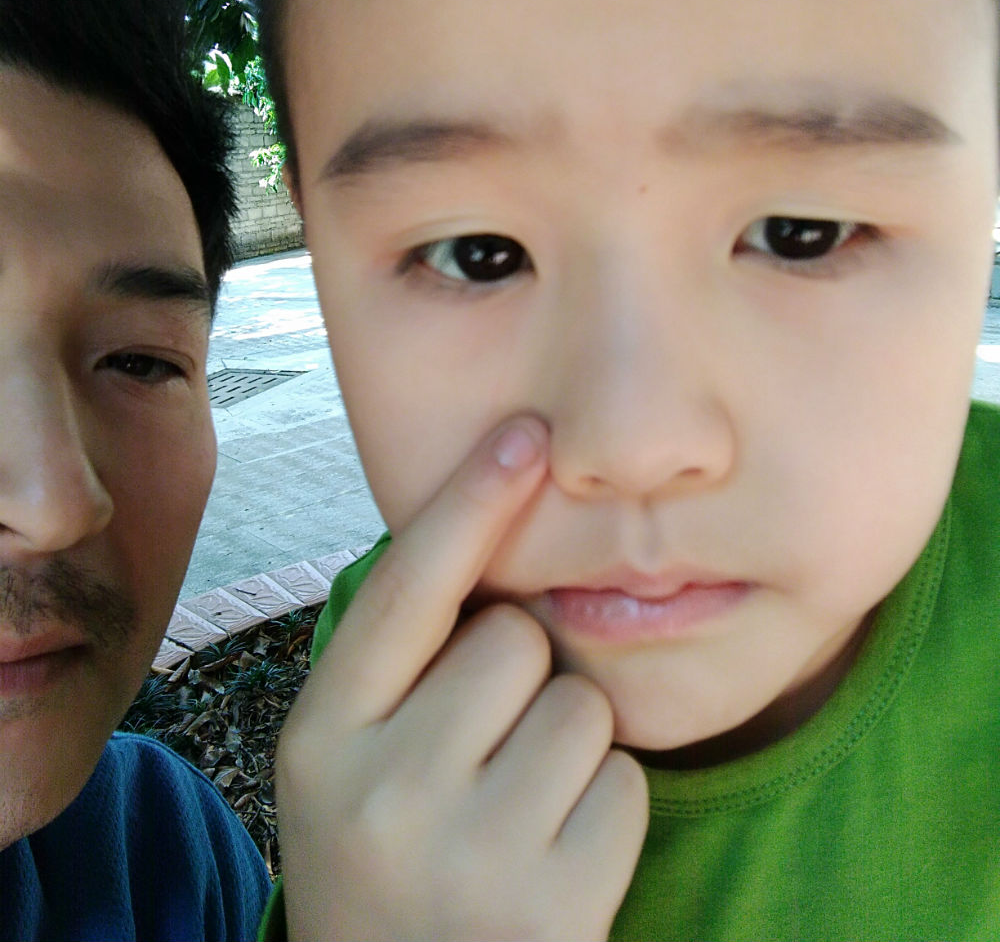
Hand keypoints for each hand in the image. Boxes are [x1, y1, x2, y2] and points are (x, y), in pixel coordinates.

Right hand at [276, 416, 648, 941]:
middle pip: (514, 640)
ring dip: (568, 743)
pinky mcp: (555, 911)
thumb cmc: (385, 858)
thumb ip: (396, 667)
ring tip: (516, 812)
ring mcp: (469, 856)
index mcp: (320, 740)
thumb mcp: (346, 765)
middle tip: (482, 754)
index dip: (468, 502)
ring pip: (581, 704)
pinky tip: (554, 860)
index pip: (405, 591)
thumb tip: (486, 528)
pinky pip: (627, 782)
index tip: (525, 435)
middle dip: (521, 676)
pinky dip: (606, 808)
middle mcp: (383, 793)